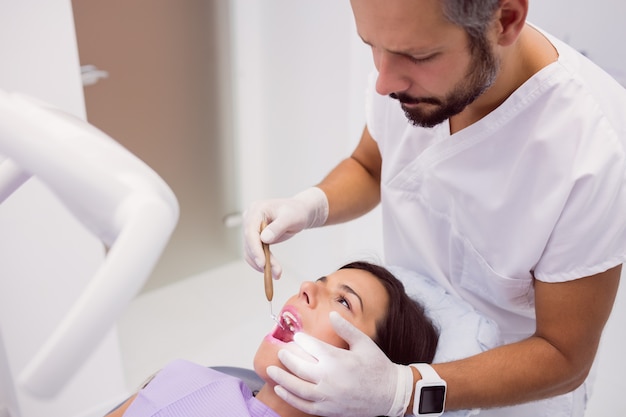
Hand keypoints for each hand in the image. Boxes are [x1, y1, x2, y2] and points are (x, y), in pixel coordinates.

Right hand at [243, 187, 327, 277]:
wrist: (299, 212)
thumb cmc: (296, 212)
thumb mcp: (291, 218)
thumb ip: (278, 227)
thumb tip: (264, 239)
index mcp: (256, 210)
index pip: (250, 231)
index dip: (255, 248)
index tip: (262, 262)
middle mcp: (250, 219)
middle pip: (249, 243)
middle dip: (261, 259)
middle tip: (275, 272)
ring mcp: (251, 228)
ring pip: (250, 251)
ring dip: (262, 264)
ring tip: (277, 273)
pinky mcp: (254, 238)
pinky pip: (254, 253)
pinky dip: (262, 263)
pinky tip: (272, 269)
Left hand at [266, 311, 413, 416]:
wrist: (390, 394)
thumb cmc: (378, 367)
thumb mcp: (364, 343)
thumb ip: (345, 328)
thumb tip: (331, 314)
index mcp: (337, 360)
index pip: (311, 347)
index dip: (301, 340)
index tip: (297, 337)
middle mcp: (329, 379)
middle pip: (299, 367)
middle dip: (287, 358)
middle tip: (280, 351)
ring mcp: (327, 396)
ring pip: (297, 388)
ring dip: (282, 379)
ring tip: (271, 370)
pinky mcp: (328, 409)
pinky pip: (304, 405)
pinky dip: (290, 398)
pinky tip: (281, 390)